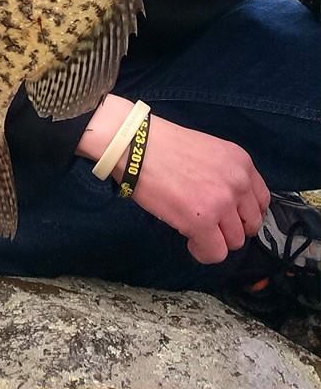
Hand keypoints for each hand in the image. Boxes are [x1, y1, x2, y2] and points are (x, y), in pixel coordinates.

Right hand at [124, 115, 270, 263]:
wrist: (135, 144)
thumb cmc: (165, 146)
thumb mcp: (210, 151)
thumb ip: (226, 175)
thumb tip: (230, 206)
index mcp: (241, 162)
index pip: (262, 202)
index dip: (243, 213)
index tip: (227, 215)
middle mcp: (238, 182)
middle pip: (250, 226)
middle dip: (229, 228)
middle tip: (207, 222)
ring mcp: (221, 202)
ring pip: (234, 243)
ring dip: (214, 239)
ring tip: (193, 227)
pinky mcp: (202, 221)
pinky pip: (215, 253)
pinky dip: (202, 251)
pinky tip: (188, 238)